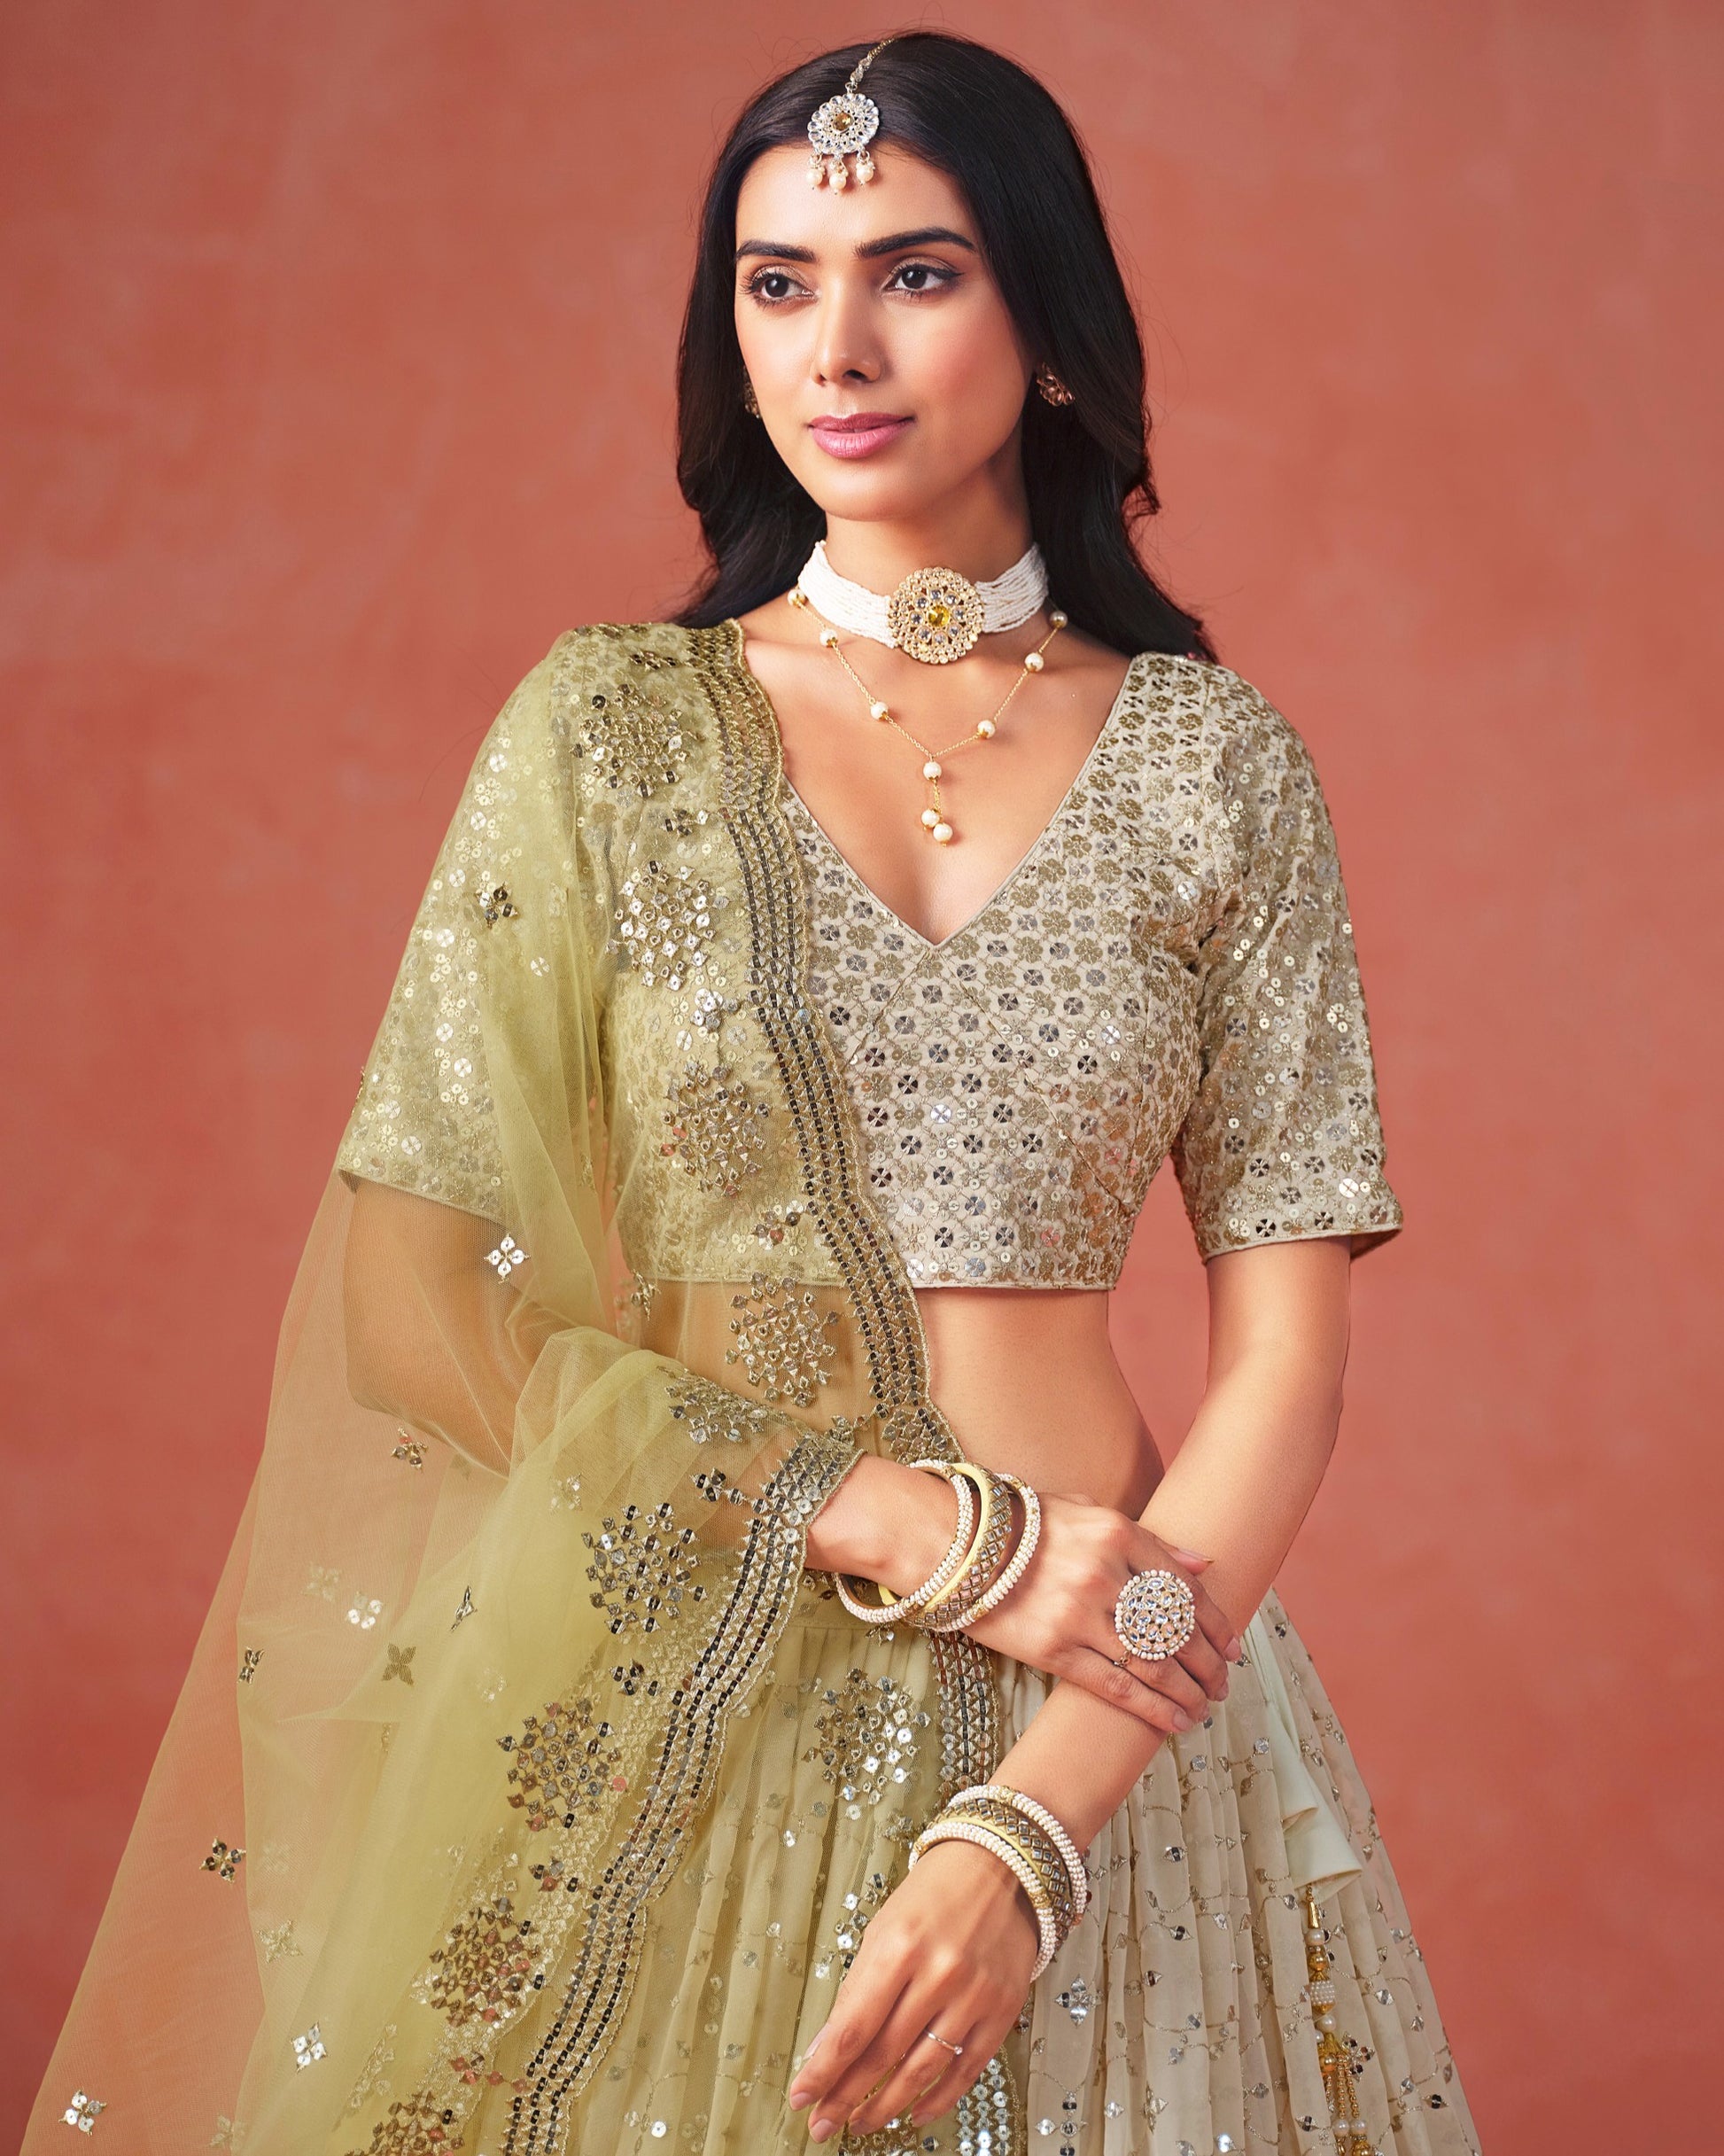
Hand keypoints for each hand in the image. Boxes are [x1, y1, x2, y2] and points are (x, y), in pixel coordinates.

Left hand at [786, 1837, 1037, 2141]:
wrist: (1000, 1867)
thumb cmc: (933, 1895)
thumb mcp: (882, 1929)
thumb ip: (857, 1989)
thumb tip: (827, 2047)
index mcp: (899, 1946)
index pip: (853, 2027)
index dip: (824, 2070)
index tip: (802, 2097)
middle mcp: (938, 1974)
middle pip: (883, 2055)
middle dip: (846, 2096)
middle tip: (823, 2123)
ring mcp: (973, 1995)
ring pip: (922, 2071)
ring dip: (886, 2106)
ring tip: (860, 2123)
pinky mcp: (1001, 2011)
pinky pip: (966, 2070)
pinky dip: (938, 2099)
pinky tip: (914, 2114)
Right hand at [951, 1487, 1240, 1735]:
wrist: (953, 1545)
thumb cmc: (1021, 1526)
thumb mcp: (1086, 1513)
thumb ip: (1145, 1540)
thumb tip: (1201, 1564)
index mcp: (1116, 1533)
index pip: (1184, 1586)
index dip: (1215, 1623)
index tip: (1232, 1647)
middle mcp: (1105, 1574)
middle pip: (1177, 1629)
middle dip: (1208, 1663)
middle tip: (1223, 1683)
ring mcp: (1080, 1615)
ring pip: (1155, 1663)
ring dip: (1189, 1690)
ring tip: (1205, 1706)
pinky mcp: (1054, 1651)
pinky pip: (1118, 1687)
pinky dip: (1154, 1708)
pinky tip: (1177, 1719)